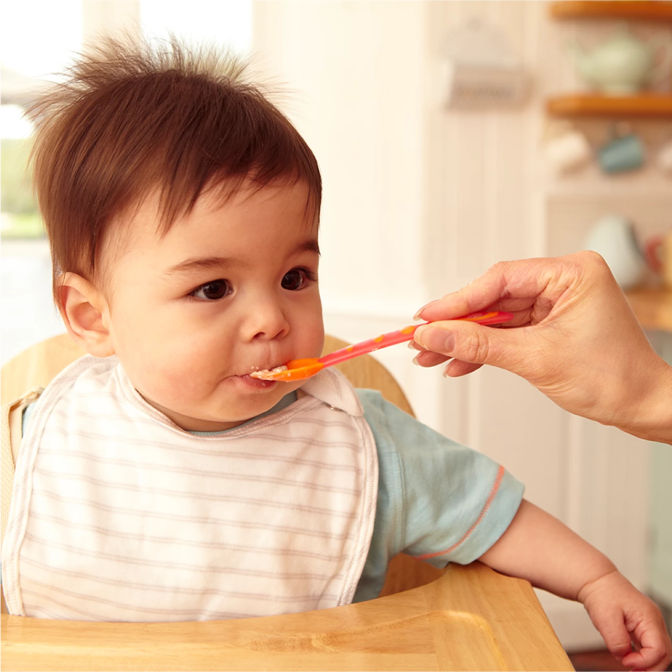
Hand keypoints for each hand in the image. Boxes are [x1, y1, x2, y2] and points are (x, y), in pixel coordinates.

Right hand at [413, 251, 671, 442]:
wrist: (642, 407)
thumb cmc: (611, 378)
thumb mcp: (536, 359)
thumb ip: (479, 345)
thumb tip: (431, 336)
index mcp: (570, 273)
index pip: (500, 281)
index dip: (457, 301)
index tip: (425, 318)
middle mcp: (561, 281)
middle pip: (493, 299)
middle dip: (457, 325)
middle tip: (420, 340)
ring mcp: (554, 303)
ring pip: (495, 318)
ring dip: (464, 341)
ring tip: (430, 358)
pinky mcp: (548, 324)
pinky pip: (506, 333)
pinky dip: (483, 351)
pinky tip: (457, 364)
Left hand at [577, 570, 671, 670]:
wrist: (596, 580)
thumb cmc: (601, 593)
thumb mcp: (604, 618)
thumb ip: (616, 641)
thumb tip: (624, 657)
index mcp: (649, 617)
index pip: (658, 649)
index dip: (644, 661)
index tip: (625, 662)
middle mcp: (654, 621)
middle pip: (664, 654)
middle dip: (649, 666)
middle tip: (631, 670)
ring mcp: (650, 624)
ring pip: (659, 652)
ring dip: (647, 663)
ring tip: (630, 667)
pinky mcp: (642, 627)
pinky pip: (649, 647)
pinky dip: (642, 656)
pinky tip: (629, 659)